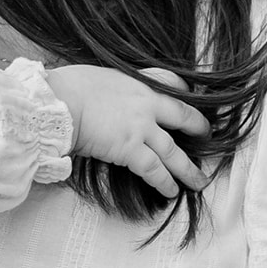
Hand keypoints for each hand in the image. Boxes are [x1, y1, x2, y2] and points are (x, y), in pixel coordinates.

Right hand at [45, 64, 208, 197]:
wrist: (60, 104)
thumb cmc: (68, 87)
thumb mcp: (97, 75)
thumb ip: (110, 86)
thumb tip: (102, 93)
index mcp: (137, 83)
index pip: (170, 82)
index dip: (184, 91)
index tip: (189, 97)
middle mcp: (146, 105)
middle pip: (184, 117)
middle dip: (198, 128)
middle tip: (206, 136)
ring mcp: (141, 129)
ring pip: (174, 152)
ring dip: (188, 169)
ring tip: (198, 181)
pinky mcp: (131, 151)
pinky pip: (155, 171)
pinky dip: (164, 182)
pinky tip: (171, 192)